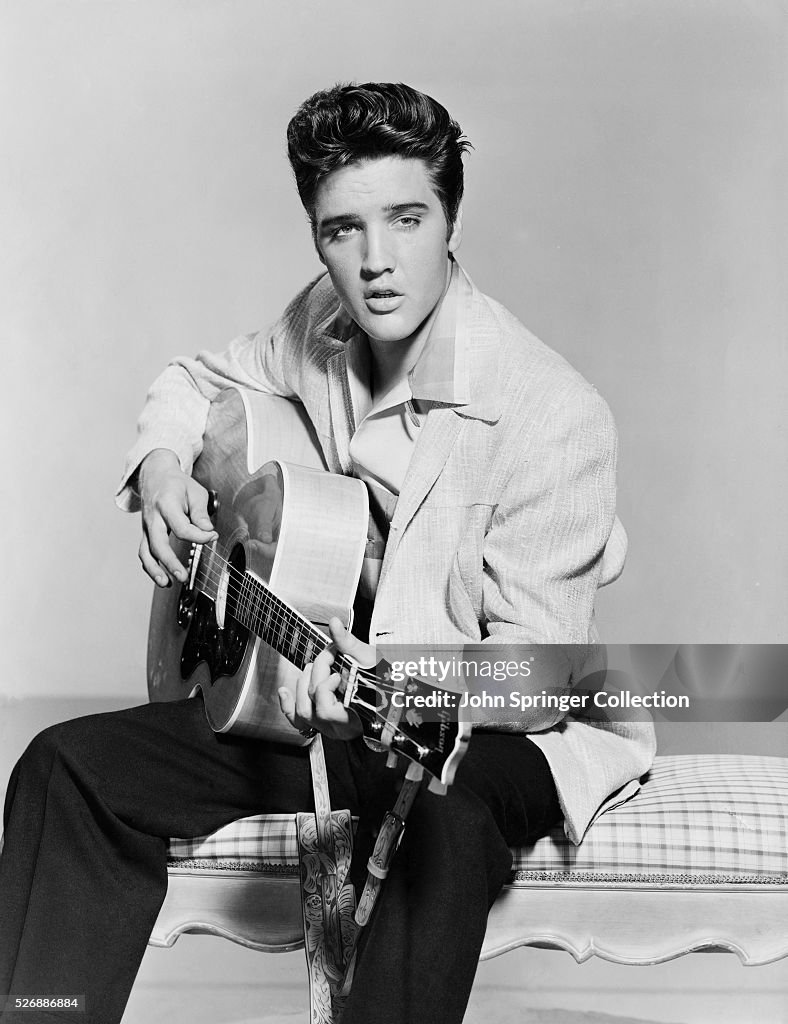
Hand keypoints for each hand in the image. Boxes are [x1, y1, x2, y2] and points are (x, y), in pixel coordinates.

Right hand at [137, 449, 217, 586]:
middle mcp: (153, 517)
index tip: (212, 536)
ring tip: (167, 583)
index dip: (199, 536)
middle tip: (183, 576)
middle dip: (170, 562)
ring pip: (146, 552)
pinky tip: (161, 578)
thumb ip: (200, 512)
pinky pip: (144, 553)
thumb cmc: (177, 484)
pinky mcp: (145, 534)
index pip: (182, 527)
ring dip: (155, 570)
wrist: (155, 475)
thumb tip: (207, 531)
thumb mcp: (195, 491)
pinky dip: (150, 567)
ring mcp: (146, 527)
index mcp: (166, 504)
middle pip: (158, 543)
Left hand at [278, 618, 374, 740]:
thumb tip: (334, 623)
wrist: (396, 699)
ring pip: (303, 713)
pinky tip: (284, 690)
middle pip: (312, 703)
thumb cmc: (386, 682)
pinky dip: (288, 705)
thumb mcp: (369, 660)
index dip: (323, 673)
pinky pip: (299, 722)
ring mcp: (329, 728)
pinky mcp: (324, 725)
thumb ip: (348, 643)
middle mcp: (338, 727)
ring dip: (301, 686)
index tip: (334, 654)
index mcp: (353, 715)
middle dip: (315, 674)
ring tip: (312, 669)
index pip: (324, 701)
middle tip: (327, 657)